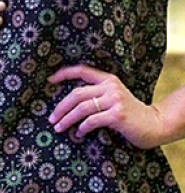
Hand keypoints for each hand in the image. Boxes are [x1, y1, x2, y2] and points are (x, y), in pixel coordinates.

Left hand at [48, 64, 163, 148]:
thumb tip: (69, 102)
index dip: (64, 74)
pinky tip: (79, 133)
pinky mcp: (117, 115)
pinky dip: (82, 128)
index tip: (50, 80)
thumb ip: (97, 94)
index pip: (81, 71)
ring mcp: (114, 100)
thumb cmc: (130, 112)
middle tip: (52, 118)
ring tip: (59, 127)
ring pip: (82, 108)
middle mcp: (110, 86)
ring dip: (68, 119)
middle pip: (77, 93)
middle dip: (61, 106)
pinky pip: (93, 120)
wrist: (154, 124)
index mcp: (107, 78)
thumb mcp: (114, 96)